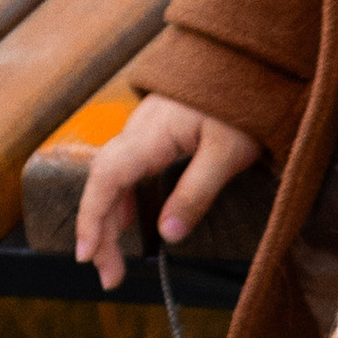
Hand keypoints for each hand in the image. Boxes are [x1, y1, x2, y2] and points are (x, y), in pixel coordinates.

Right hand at [74, 94, 264, 294]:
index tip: (86, 254)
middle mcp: (138, 131)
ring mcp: (145, 131)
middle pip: (104, 183)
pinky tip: (128, 222)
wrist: (251, 60)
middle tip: (109, 277)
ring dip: (110, 220)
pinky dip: (122, 200)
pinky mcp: (156, 133)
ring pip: (113, 178)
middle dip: (100, 232)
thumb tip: (168, 234)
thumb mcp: (227, 152)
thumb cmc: (244, 100)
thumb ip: (196, 192)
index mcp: (150, 134)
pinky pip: (127, 170)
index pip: (106, 178)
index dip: (92, 218)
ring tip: (114, 260)